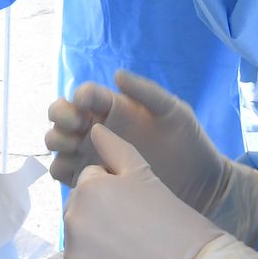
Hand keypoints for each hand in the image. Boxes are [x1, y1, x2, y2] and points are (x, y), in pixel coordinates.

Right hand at [45, 70, 235, 214]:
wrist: (200, 184)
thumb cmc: (189, 142)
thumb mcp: (172, 110)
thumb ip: (146, 91)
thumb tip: (116, 74)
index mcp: (113, 108)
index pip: (84, 95)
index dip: (78, 97)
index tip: (85, 104)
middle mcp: (97, 129)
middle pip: (62, 119)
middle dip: (61, 118)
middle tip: (76, 126)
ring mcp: (92, 156)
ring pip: (58, 146)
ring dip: (57, 144)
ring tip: (74, 149)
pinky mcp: (93, 181)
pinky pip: (64, 175)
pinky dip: (61, 171)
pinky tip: (79, 172)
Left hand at [65, 125, 235, 258]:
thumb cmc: (177, 223)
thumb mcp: (148, 178)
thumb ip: (117, 150)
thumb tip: (95, 129)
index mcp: (87, 189)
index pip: (90, 184)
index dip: (116, 196)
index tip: (139, 211)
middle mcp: (71, 221)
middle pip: (81, 215)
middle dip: (101, 221)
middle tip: (137, 237)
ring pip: (79, 249)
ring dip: (97, 251)